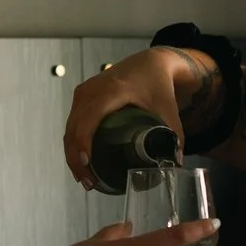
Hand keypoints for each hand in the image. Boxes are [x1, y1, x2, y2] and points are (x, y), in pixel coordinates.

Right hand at [61, 47, 190, 187]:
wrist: (149, 63)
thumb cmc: (158, 84)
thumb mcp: (168, 109)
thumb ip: (174, 136)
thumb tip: (176, 164)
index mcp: (112, 91)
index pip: (89, 119)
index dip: (84, 143)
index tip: (87, 165)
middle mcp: (92, 90)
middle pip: (74, 128)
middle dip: (76, 158)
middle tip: (89, 182)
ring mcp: (84, 92)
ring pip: (70, 127)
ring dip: (72, 153)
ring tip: (85, 178)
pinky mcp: (82, 97)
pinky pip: (72, 123)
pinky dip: (74, 143)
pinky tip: (81, 162)